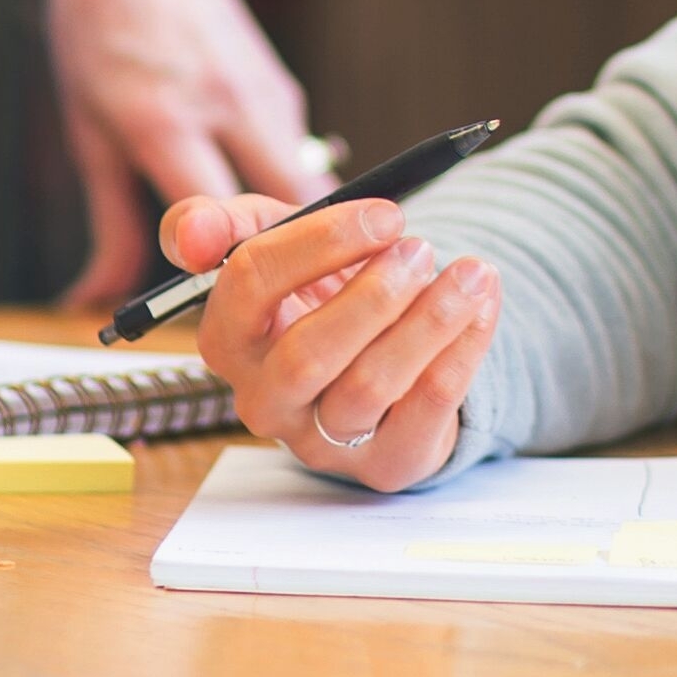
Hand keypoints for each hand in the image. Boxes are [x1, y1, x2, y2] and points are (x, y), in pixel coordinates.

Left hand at [46, 0, 322, 309]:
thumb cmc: (99, 32)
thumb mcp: (88, 132)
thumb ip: (107, 222)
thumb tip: (91, 302)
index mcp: (165, 121)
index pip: (214, 218)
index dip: (228, 274)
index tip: (232, 316)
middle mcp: (228, 107)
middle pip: (293, 210)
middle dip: (301, 265)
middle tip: (293, 312)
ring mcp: (265, 95)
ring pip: (308, 187)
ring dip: (302, 234)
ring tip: (290, 280)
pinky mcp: (283, 91)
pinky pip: (294, 158)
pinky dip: (285, 190)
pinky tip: (264, 204)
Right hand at [159, 190, 498, 492]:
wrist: (379, 355)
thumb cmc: (317, 294)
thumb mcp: (273, 244)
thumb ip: (228, 223)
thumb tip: (194, 237)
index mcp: (228, 337)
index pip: (251, 284)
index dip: (321, 242)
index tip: (387, 213)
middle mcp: (264, 399)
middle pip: (308, 354)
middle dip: (374, 295)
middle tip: (422, 249)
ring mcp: (322, 440)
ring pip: (370, 386)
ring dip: (428, 321)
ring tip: (471, 274)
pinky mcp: (384, 462)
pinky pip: (424, 410)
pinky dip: (462, 351)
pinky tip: (482, 309)